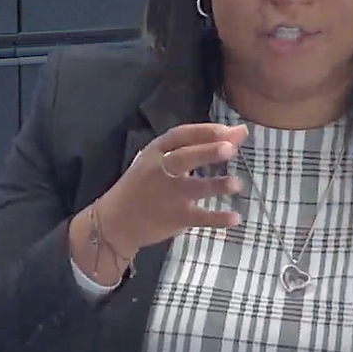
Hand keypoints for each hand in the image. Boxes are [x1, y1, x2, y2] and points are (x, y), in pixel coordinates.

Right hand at [97, 122, 248, 254]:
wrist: (115, 222)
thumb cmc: (142, 186)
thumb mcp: (155, 160)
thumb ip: (192, 147)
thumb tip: (234, 133)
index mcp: (155, 152)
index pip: (180, 136)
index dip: (204, 131)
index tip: (229, 130)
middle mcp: (160, 170)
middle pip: (184, 158)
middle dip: (207, 151)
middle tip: (231, 148)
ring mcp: (167, 196)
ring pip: (193, 188)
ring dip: (215, 185)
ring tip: (237, 184)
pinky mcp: (174, 218)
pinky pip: (199, 217)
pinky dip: (217, 218)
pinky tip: (236, 217)